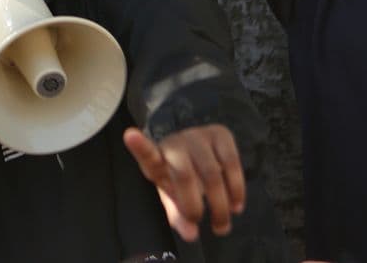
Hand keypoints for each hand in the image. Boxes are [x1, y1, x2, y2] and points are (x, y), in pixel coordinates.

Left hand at [124, 123, 245, 243]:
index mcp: (157, 159)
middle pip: (183, 173)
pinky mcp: (220, 133)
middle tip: (200, 223)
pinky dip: (236, 189)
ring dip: (220, 205)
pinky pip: (232, 163)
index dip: (139, 145)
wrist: (199, 153)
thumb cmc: (179, 179)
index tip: (130, 136)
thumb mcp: (172, 197)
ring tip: (221, 226)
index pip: (146, 153)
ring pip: (211, 172)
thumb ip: (177, 215)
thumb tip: (191, 234)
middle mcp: (176, 143)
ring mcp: (198, 135)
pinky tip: (236, 205)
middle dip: (193, 206)